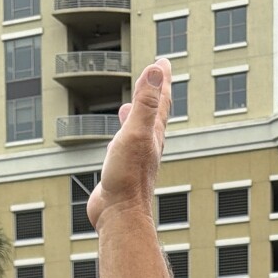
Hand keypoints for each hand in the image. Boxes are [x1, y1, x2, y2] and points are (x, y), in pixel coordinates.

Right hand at [87, 59, 171, 231]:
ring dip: (136, 117)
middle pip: (153, 115)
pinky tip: (115, 141)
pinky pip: (123, 149)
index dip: (161, 80)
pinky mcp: (122, 173)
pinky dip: (121, 138)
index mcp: (152, 135)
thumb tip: (156, 70)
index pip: (159, 100)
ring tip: (129, 105)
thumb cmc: (128, 178)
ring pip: (138, 132)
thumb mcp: (136, 132)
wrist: (119, 215)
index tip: (162, 62)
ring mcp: (134, 160)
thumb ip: (145, 102)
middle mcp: (147, 146)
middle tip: (153, 79)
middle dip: (152, 95)